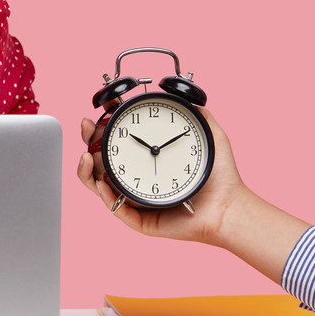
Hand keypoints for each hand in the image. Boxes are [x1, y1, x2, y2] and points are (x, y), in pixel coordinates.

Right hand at [78, 107, 245, 244]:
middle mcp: (137, 176)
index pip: (120, 138)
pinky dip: (105, 195)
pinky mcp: (139, 219)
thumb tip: (187, 97)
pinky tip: (102, 183)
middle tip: (87, 126)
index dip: (107, 122)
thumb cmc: (221, 178)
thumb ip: (200, 115)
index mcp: (148, 158)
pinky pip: (116, 207)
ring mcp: (135, 197)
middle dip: (88, 141)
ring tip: (86, 157)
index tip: (105, 106)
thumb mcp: (212, 137)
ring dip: (85, 169)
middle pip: (101, 158)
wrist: (229, 208)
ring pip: (98, 184)